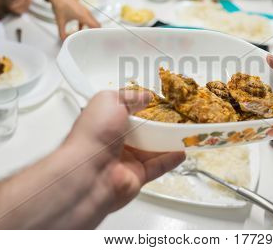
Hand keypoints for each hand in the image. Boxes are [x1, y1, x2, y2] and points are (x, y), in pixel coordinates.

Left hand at [43, 0, 99, 39]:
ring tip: (86, 35)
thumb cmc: (60, 4)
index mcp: (83, 16)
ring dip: (91, 28)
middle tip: (92, 39)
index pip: (96, 26)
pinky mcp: (82, 10)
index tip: (96, 40)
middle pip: (97, 24)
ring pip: (93, 21)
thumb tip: (65, 40)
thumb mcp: (60, 21)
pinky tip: (79, 29)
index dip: (98, 34)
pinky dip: (86, 25)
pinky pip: (88, 19)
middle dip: (95, 32)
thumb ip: (62, 33)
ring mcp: (85, 11)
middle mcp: (86, 13)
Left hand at [64, 90, 185, 215]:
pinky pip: (157, 166)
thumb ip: (129, 96)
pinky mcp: (136, 176)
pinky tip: (180, 151)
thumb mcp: (109, 100)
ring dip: (168, 141)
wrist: (89, 172)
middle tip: (174, 117)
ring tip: (183, 132)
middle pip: (142, 131)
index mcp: (104, 122)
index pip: (126, 111)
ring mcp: (125, 160)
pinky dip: (170, 159)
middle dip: (157, 125)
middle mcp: (114, 141)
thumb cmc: (92, 134)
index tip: (157, 102)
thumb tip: (145, 96)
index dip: (140, 106)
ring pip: (152, 149)